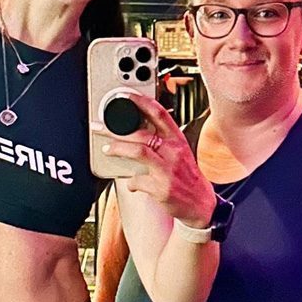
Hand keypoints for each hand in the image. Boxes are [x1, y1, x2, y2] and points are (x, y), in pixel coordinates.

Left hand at [93, 93, 215, 228]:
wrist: (201, 205)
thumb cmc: (187, 177)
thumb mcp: (179, 153)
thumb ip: (161, 140)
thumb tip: (134, 130)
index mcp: (178, 140)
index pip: (159, 114)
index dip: (141, 102)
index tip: (124, 96)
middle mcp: (174, 152)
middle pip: (141, 133)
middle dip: (115, 129)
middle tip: (100, 127)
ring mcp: (168, 170)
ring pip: (138, 152)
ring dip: (118, 149)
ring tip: (107, 149)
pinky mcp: (162, 188)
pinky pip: (137, 181)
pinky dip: (130, 182)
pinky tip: (131, 183)